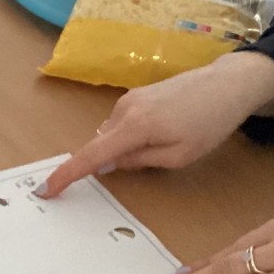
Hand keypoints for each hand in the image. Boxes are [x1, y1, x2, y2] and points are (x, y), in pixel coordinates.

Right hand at [37, 52, 273, 198]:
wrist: (227, 84)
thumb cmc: (209, 124)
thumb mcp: (178, 156)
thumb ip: (139, 161)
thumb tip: (109, 164)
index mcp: (134, 127)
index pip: (91, 155)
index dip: (67, 174)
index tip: (45, 189)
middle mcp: (123, 110)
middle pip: (102, 145)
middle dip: (114, 160)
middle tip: (157, 159)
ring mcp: (129, 99)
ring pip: (113, 135)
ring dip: (127, 146)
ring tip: (171, 140)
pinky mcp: (137, 93)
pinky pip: (123, 123)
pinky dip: (131, 134)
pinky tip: (165, 129)